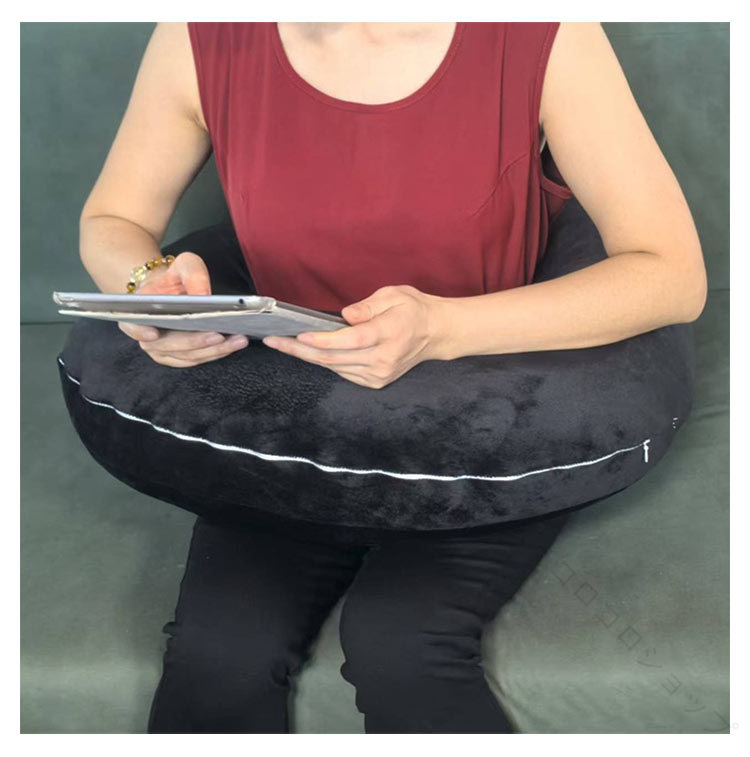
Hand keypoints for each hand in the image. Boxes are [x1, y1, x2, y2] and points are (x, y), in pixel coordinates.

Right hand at [117, 251, 248, 366]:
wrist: (174, 292)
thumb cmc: (175, 279)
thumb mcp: (184, 265)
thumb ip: (193, 275)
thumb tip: (203, 296)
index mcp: (137, 312)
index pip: (132, 325)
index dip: (140, 332)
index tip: (153, 334)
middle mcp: (147, 337)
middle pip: (169, 345)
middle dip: (196, 342)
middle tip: (219, 335)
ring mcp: (163, 351)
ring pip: (187, 356)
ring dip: (213, 351)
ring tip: (236, 340)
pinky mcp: (180, 357)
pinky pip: (198, 359)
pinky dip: (216, 354)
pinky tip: (233, 345)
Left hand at [261, 284, 446, 388]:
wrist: (436, 333)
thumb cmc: (413, 309)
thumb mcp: (394, 294)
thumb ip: (369, 306)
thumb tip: (346, 316)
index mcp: (388, 333)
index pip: (350, 340)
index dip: (322, 339)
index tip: (299, 334)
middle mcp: (383, 358)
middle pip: (334, 358)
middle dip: (300, 349)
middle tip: (274, 341)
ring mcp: (380, 373)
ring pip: (335, 367)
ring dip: (308, 357)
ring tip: (283, 345)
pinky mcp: (377, 381)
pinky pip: (343, 372)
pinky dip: (325, 362)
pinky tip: (309, 352)